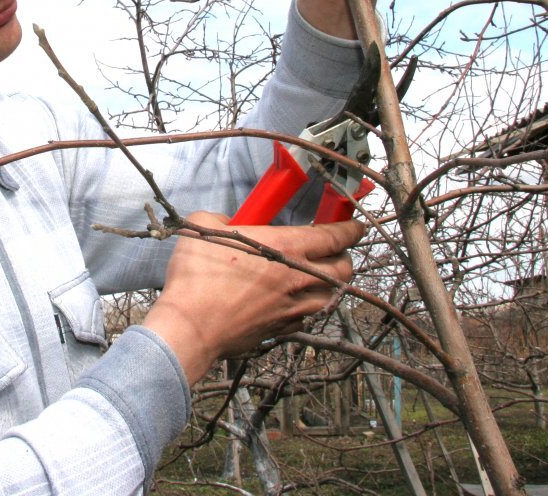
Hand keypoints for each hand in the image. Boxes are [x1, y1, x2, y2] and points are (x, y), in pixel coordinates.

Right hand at [142, 212, 364, 384]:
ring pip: (332, 295)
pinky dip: (310, 307)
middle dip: (345, 256)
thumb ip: (224, 218)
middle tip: (334, 250)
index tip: (356, 226)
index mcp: (286, 246)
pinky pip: (309, 316)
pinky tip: (296, 301)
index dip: (351, 229)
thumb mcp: (205, 226)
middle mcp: (298, 277)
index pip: (336, 236)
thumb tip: (228, 221)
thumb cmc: (197, 275)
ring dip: (331, 284)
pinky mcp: (282, 329)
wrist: (191, 326)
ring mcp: (293, 307)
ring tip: (319, 276)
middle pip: (344, 268)